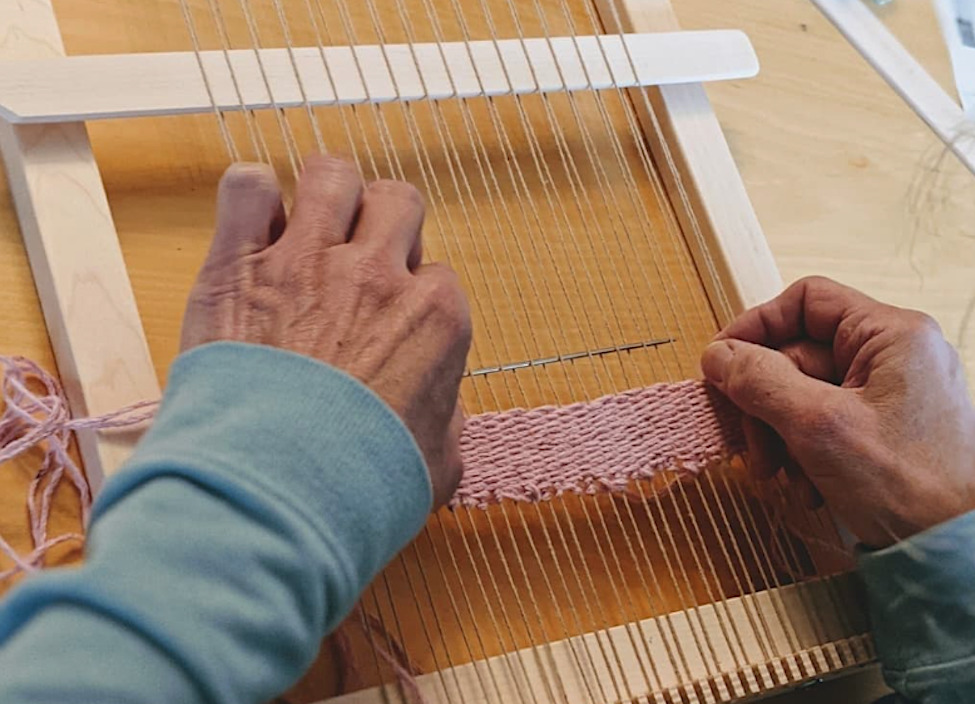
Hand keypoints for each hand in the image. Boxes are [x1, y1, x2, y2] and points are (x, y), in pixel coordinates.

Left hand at [180, 155, 471, 508]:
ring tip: (312, 225)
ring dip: (328, 192)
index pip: (435, 273)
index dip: (411, 295)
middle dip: (384, 223)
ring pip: (332, 173)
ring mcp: (305, 260)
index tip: (388, 322)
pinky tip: (254, 226)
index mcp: (434, 317)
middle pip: (397, 200)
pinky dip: (249, 197)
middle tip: (361, 260)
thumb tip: (443, 407)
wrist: (274, 498)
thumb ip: (450, 422)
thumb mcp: (438, 465)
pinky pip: (246, 186)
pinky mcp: (238, 264)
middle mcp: (377, 274)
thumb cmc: (357, 487)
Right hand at [701, 276, 974, 547]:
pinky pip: (824, 422)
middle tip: (750, 445)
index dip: (756, 326)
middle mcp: (893, 354)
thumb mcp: (817, 426)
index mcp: (890, 334)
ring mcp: (890, 392)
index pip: (807, 300)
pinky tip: (809, 487)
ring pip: (804, 393)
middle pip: (798, 355)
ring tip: (781, 475)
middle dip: (766, 404)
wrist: (955, 551)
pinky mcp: (885, 427)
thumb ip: (760, 381)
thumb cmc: (908, 486)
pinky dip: (805, 452)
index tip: (720, 362)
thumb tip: (716, 354)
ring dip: (781, 435)